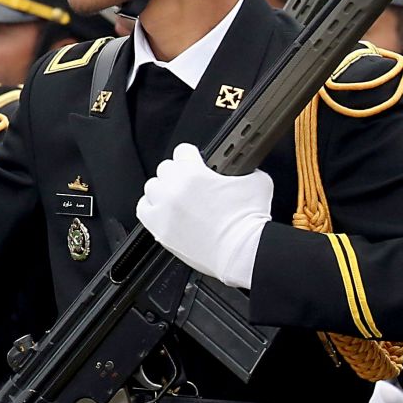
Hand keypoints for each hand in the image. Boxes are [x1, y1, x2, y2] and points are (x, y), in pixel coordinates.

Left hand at [137, 143, 272, 288]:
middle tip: (190, 183)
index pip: (182, 151)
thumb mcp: (258, 183)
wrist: (242, 252)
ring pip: (152, 188)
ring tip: (177, 199)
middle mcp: (175, 190)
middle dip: (178, 173)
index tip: (195, 161)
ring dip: (163, 190)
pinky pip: (144, 210)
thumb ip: (247, 171)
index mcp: (195, 174)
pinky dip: (153, 208)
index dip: (192, 155)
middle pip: (165, 168)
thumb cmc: (248, 223)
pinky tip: (165, 212)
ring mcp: (164, 210)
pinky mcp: (160, 230)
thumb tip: (245, 170)